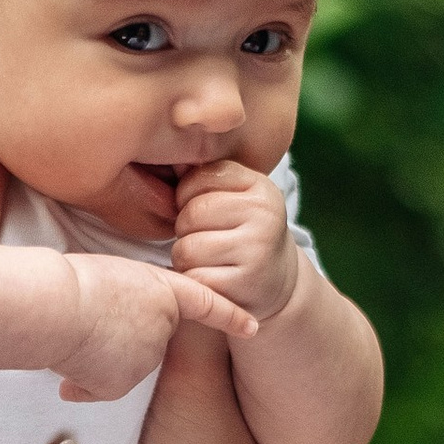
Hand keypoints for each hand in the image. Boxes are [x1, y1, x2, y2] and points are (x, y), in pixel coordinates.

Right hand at [56, 250, 253, 404]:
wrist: (57, 306)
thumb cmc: (72, 283)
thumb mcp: (111, 279)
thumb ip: (126, 310)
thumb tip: (115, 350)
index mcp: (165, 291)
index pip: (206, 304)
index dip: (230, 316)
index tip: (252, 328)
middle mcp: (165, 328)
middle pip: (143, 340)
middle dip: (115, 338)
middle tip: (87, 320)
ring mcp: (147, 359)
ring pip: (118, 365)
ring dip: (95, 356)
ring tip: (76, 333)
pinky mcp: (123, 384)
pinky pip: (97, 385)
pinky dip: (81, 379)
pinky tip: (69, 360)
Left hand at [172, 158, 299, 327]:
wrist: (278, 283)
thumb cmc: (244, 235)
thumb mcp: (237, 198)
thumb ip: (205, 178)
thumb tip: (165, 159)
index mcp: (261, 187)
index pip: (198, 178)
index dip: (186, 197)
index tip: (202, 213)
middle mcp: (264, 215)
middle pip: (191, 214)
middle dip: (185, 230)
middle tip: (203, 240)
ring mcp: (257, 250)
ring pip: (187, 249)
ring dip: (186, 259)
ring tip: (207, 260)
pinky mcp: (244, 284)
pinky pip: (194, 278)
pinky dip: (193, 281)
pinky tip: (212, 279)